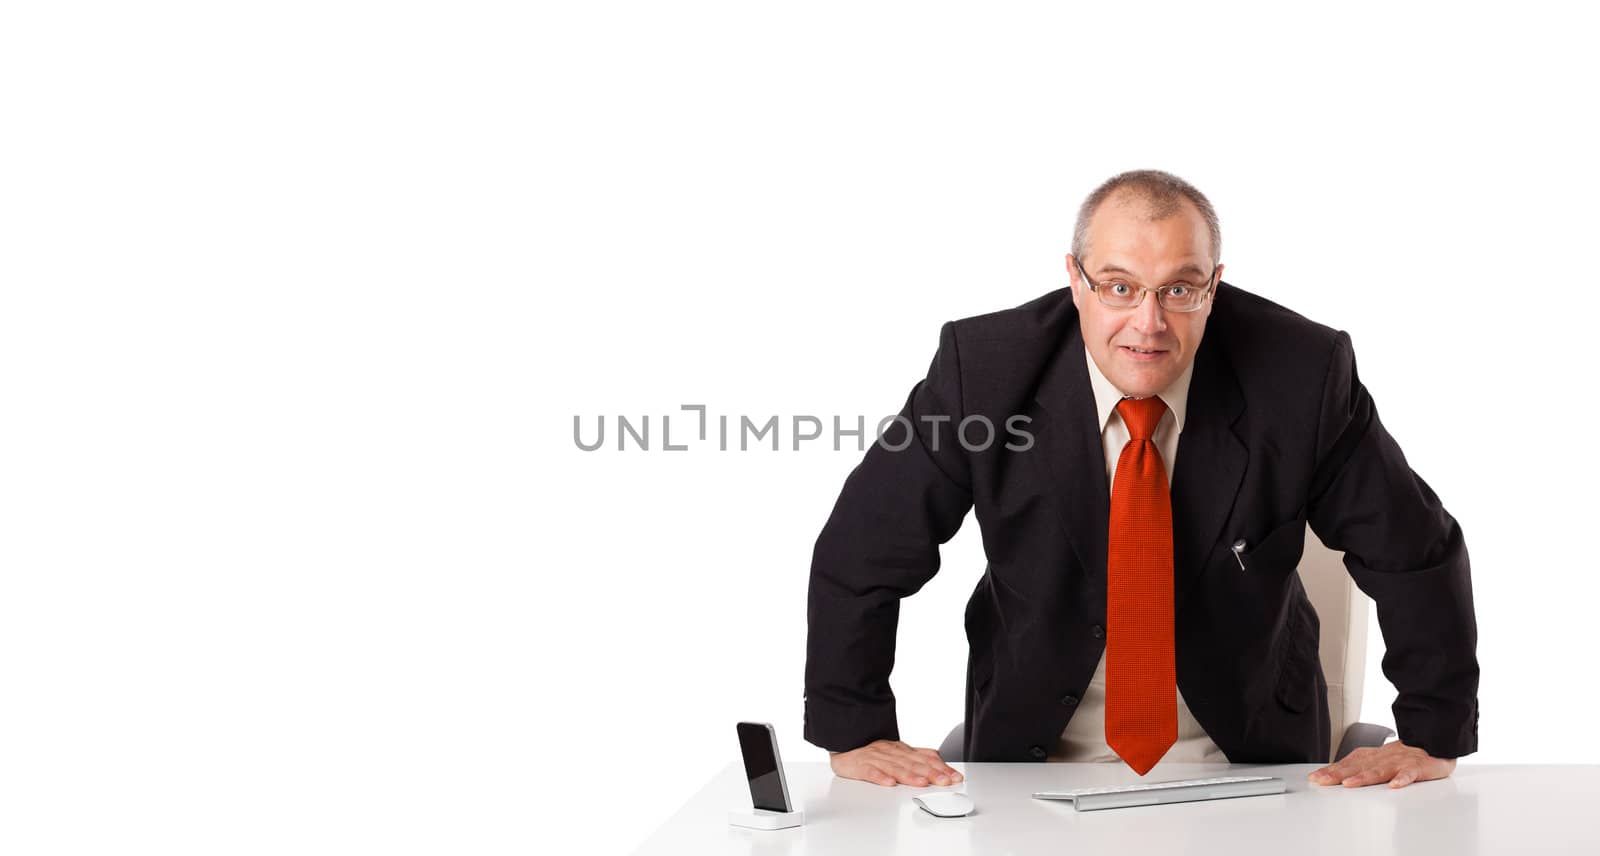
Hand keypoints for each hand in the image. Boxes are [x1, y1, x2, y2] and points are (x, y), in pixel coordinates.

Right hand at [829, 739, 963, 787]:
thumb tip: (938, 757)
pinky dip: (880, 777)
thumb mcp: (897, 750)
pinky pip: (871, 771)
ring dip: (910, 776)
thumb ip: (917, 755)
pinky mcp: (860, 765)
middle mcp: (892, 752)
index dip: (941, 768)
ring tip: (922, 783)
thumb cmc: (871, 750)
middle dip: (931, 773)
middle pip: (914, 764)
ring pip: (895, 767)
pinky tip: (889, 783)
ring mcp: (876, 758)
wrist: (844, 740)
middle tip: (945, 782)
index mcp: (902, 750)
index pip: (925, 759)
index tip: (955, 777)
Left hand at [1308, 740, 1455, 788]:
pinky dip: (1402, 778)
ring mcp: (1399, 762)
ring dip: (1363, 777)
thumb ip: (1359, 768)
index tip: (1314, 778)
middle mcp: (1382, 758)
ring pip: (1380, 770)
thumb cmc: (1404, 756)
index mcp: (1372, 757)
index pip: (1347, 763)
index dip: (1330, 770)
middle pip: (1358, 766)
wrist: (1433, 742)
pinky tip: (1394, 785)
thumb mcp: (1379, 760)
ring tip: (1349, 784)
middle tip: (1322, 781)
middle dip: (1338, 774)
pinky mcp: (1418, 767)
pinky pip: (1409, 773)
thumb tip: (1335, 776)